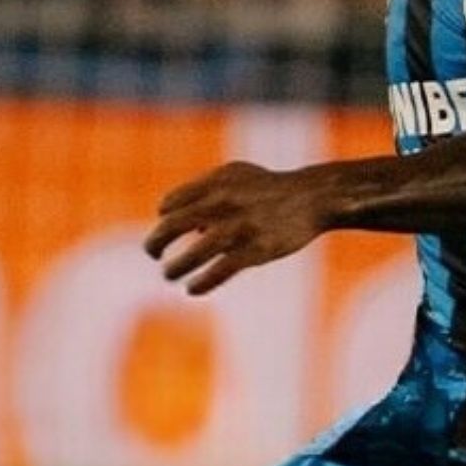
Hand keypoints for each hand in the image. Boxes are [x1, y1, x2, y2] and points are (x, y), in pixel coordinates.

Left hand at [143, 161, 328, 296]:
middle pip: (173, 226)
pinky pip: (220, 271)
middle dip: (155, 244)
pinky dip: (201, 283)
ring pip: (195, 253)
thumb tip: (191, 228)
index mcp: (215, 184)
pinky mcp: (257, 250)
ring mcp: (240, 228)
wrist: (313, 196)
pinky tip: (192, 289)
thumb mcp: (238, 176)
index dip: (164, 218)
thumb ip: (209, 191)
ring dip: (175, 268)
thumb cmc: (271, 187)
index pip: (170, 204)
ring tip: (169, 275)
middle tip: (152, 254)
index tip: (168, 230)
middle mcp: (224, 203)